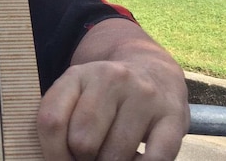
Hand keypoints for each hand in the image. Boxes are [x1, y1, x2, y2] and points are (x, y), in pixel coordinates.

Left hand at [36, 59, 188, 160]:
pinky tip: (134, 160)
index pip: (52, 121)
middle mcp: (112, 79)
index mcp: (78, 75)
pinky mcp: (173, 115)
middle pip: (82, 142)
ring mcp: (145, 96)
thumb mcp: (75, 94)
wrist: (154, 72)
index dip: (52, 152)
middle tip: (89, 156)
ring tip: (110, 154)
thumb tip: (57, 159)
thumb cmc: (104, 95)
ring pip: (115, 156)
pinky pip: (154, 160)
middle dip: (82, 159)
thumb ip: (60, 121)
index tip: (60, 160)